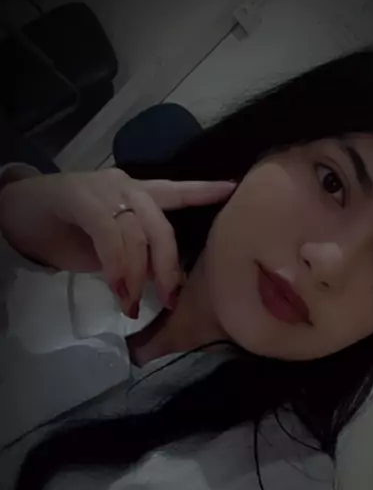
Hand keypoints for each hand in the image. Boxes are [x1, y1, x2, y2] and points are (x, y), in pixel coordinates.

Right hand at [0, 168, 236, 315]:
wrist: (14, 216)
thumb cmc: (61, 232)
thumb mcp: (105, 247)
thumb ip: (133, 256)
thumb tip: (159, 286)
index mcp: (134, 194)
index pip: (175, 191)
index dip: (203, 190)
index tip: (233, 188)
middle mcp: (125, 185)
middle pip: (162, 226)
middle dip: (169, 267)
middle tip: (169, 299)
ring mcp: (103, 188)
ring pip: (138, 232)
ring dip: (138, 274)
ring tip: (131, 303)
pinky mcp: (79, 196)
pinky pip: (110, 233)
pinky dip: (117, 265)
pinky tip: (118, 288)